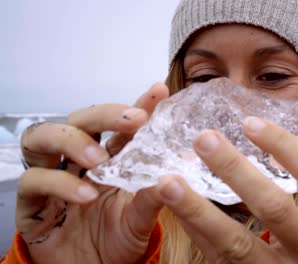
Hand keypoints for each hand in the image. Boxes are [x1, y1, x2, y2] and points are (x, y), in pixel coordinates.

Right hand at [16, 83, 168, 263]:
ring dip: (72, 141)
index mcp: (110, 159)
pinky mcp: (32, 202)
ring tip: (98, 159)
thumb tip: (179, 171)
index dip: (138, 104)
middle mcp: (79, 161)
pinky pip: (34, 181)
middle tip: (131, 120)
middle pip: (80, 119)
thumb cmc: (116, 241)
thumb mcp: (141, 218)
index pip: (121, 125)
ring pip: (43, 137)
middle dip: (104, 114)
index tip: (159, 92)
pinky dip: (60, 184)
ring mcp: (53, 177)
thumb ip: (155, 195)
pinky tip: (85, 195)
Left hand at [155, 117, 297, 262]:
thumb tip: (246, 137)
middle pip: (273, 206)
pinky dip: (195, 232)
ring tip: (168, 182)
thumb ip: (292, 189)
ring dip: (198, 209)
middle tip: (203, 139)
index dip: (283, 145)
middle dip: (235, 169)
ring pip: (235, 242)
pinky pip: (217, 259)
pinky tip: (175, 210)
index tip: (249, 122)